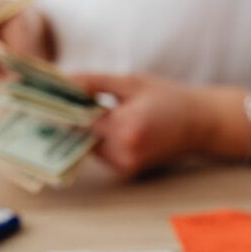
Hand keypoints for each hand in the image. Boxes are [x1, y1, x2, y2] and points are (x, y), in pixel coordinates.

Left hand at [71, 73, 207, 177]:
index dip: (65, 106)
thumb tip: (62, 80)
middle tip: (72, 98)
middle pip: (82, 134)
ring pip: (90, 145)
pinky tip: (111, 124)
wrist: (198, 123)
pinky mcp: (127, 171)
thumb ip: (94, 82)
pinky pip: (102, 153)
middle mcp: (124, 152)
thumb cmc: (167, 97)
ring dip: (89, 129)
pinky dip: (101, 139)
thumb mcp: (131, 82)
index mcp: (126, 127)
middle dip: (76, 117)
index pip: (80, 119)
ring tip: (99, 109)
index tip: (52, 95)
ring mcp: (125, 165)